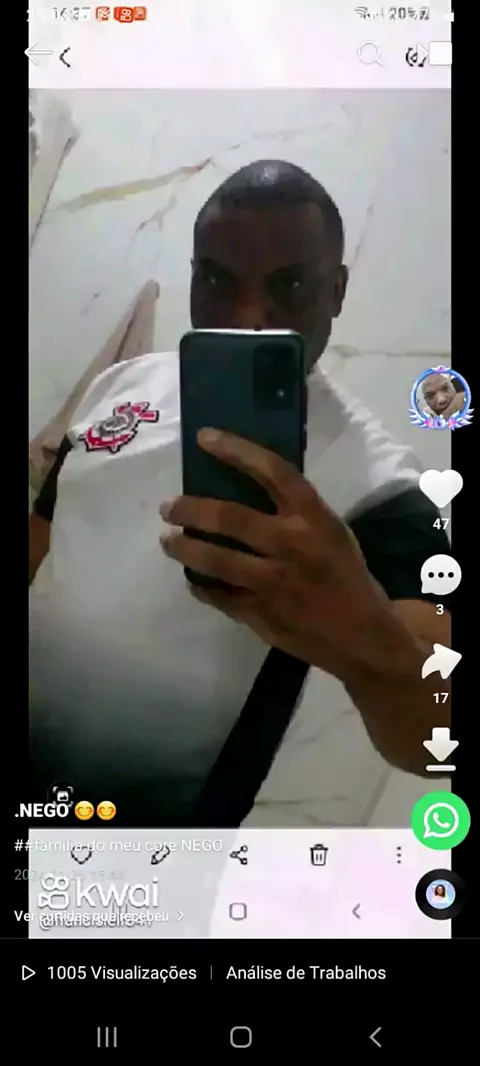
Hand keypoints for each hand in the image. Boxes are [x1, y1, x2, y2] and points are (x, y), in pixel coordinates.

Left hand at [160, 429, 397, 682]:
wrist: (362, 636)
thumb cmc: (346, 576)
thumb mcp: (331, 532)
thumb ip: (295, 513)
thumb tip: (244, 490)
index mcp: (312, 518)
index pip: (272, 471)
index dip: (236, 450)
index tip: (205, 439)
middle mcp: (290, 544)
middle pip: (229, 518)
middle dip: (191, 509)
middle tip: (169, 507)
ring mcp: (272, 582)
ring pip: (215, 560)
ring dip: (184, 548)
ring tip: (168, 541)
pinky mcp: (260, 614)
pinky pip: (218, 596)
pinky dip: (201, 585)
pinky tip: (194, 578)